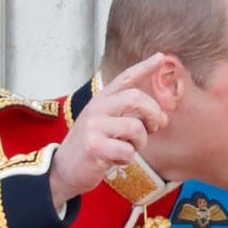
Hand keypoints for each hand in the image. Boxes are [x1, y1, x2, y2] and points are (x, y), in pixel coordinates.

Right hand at [49, 54, 168, 206]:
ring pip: (136, 128)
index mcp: (101, 100)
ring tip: (127, 149)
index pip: (125, 78)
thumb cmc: (93, 147)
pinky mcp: (94, 147)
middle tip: (154, 128)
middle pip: (136, 98)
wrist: (64, 170)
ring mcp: (94, 126)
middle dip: (153, 114)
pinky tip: (115, 161)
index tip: (161, 57)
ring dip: (140, 143)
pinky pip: (128, 151)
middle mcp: (97, 108)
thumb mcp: (109, 126)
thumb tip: (163, 119)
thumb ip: (134, 118)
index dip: (144, 67)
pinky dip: (127, 160)